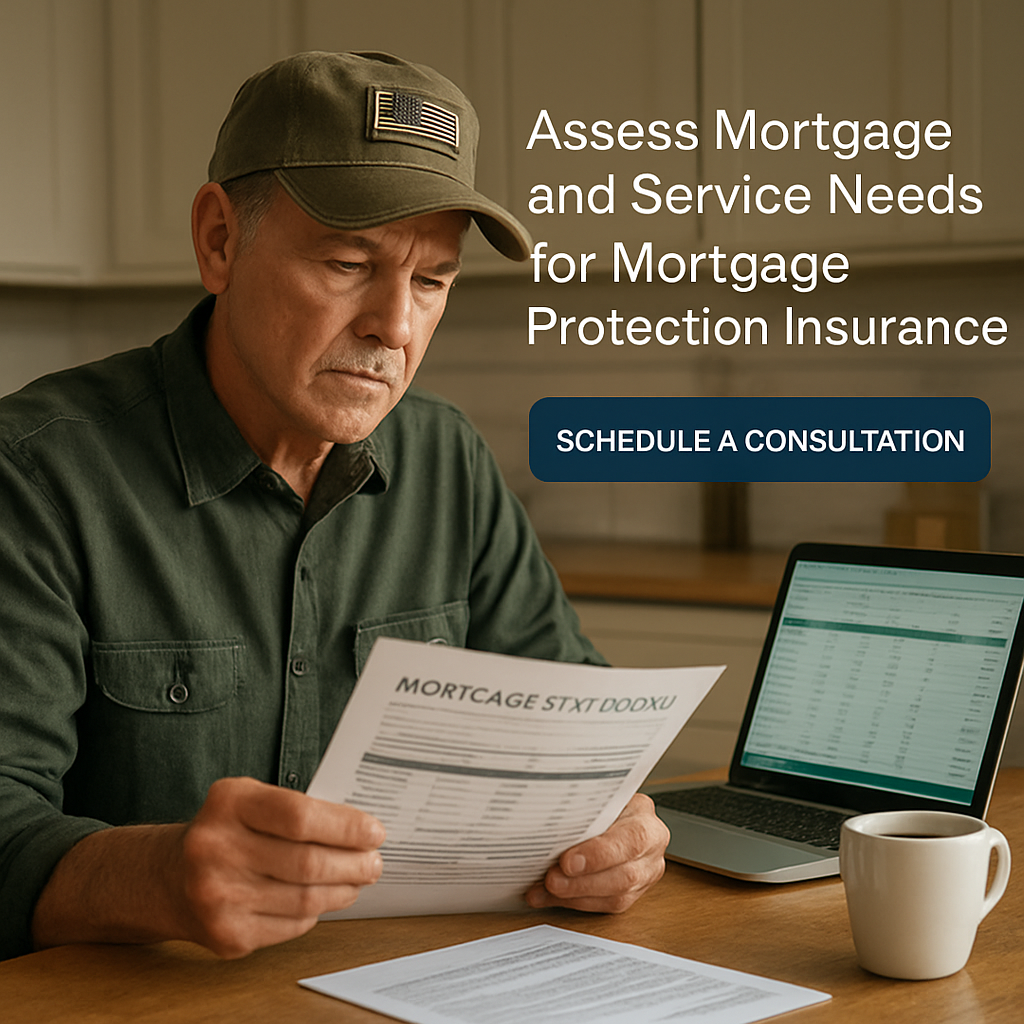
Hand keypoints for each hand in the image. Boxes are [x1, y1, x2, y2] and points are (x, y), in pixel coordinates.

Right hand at [32, 776, 384, 958]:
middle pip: (308, 863)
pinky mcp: (225, 935)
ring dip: (343, 890)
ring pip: (305, 899)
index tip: (375, 832)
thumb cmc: (225, 830)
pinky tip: (324, 899)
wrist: (165, 877)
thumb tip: (361, 831)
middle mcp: (216, 849)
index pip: (301, 817)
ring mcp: (218, 897)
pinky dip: (315, 911)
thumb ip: (298, 809)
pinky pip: (291, 925)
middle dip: (354, 864)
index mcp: (228, 803)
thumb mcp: (250, 800)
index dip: (346, 826)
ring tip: (358, 880)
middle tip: (375, 862)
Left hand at [525, 793, 668, 912]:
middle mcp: (652, 851)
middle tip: (552, 880)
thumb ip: (583, 813)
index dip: (600, 854)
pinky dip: (572, 902)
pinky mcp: (631, 894)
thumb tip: (547, 825)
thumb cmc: (604, 805)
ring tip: (546, 890)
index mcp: (646, 821)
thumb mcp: (598, 800)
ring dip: (576, 895)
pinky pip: (604, 906)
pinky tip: (548, 896)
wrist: (614, 814)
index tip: (568, 861)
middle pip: (625, 875)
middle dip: (583, 882)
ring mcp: (645, 875)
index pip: (632, 840)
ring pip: (616, 896)